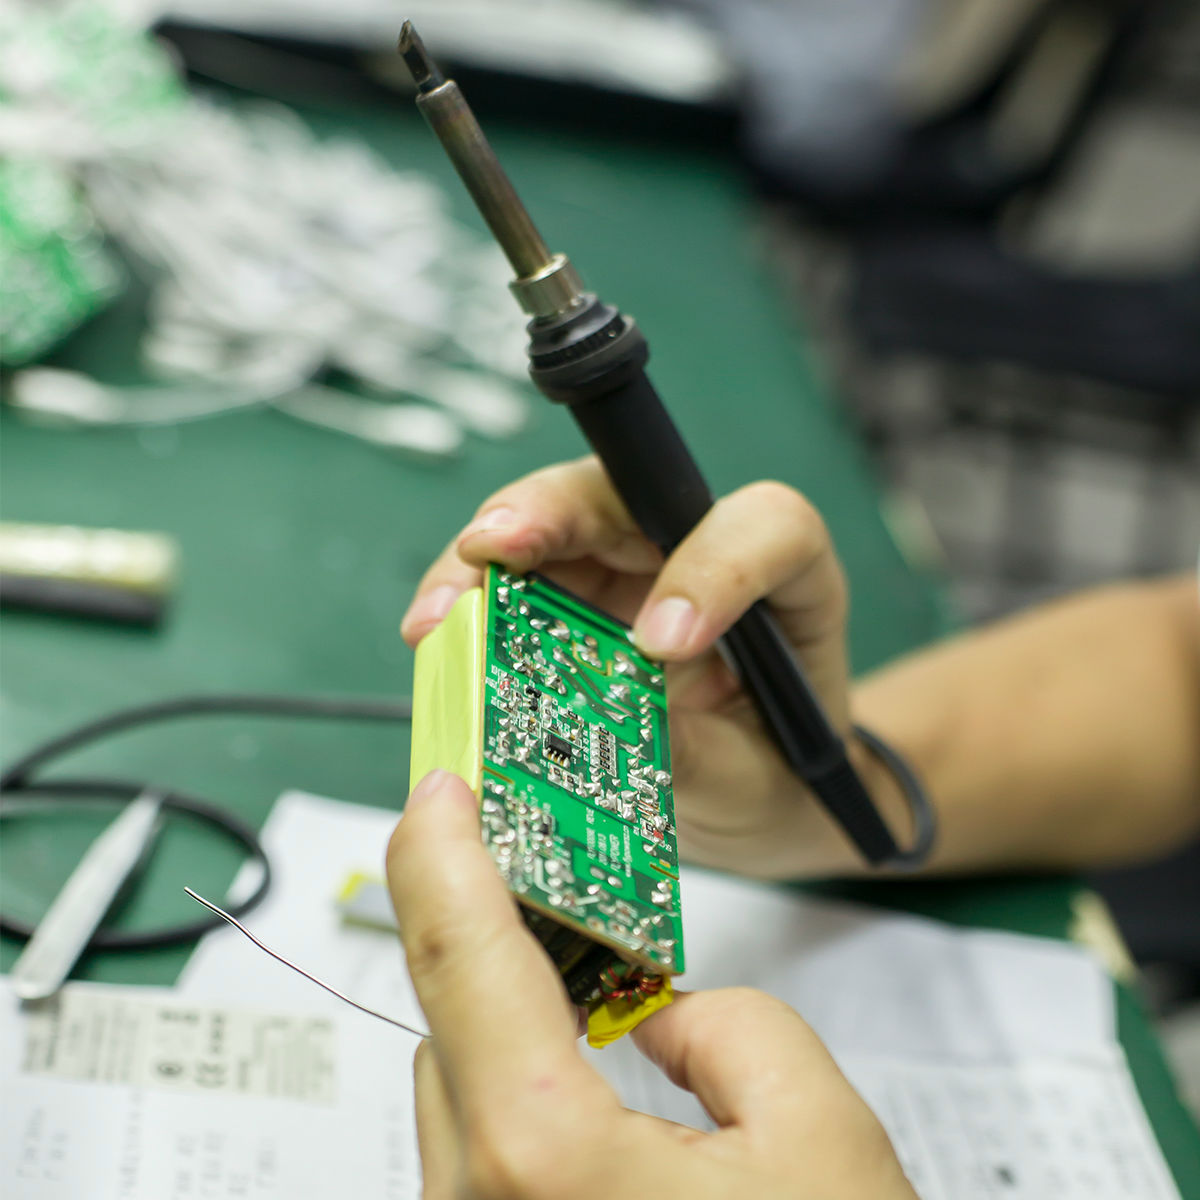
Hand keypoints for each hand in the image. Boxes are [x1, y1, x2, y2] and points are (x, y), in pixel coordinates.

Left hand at [387, 769, 916, 1199]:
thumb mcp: (819, 1133)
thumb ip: (733, 1030)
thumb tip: (665, 1016)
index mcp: (548, 1160)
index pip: (462, 957)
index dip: (443, 851)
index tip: (442, 787)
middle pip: (452, 1026)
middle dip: (496, 942)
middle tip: (545, 874)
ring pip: (460, 1094)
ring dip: (511, 1027)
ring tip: (593, 995)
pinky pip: (479, 1157)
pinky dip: (519, 1098)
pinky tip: (588, 1092)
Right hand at [401, 456, 901, 877]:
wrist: (753, 799)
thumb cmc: (772, 775)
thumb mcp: (752, 782)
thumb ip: (697, 756)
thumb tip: (610, 730)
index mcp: (784, 581)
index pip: (760, 530)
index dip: (712, 567)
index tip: (663, 643)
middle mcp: (697, 549)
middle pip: (624, 492)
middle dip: (548, 514)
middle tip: (489, 551)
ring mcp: (628, 565)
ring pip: (551, 519)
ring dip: (486, 559)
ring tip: (440, 616)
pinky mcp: (573, 595)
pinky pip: (513, 577)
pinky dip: (471, 602)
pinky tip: (438, 637)